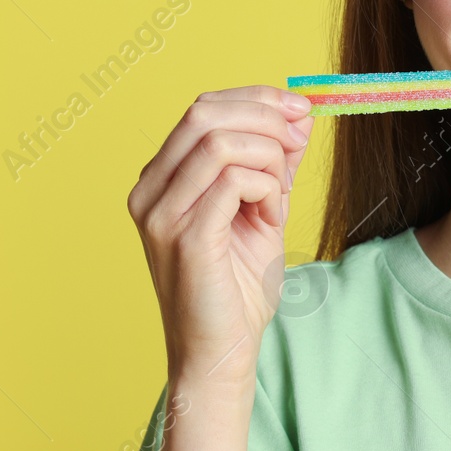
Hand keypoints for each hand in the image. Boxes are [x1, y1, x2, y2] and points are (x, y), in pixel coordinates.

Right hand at [127, 85, 313, 384]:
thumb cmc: (237, 286)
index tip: (300, 108)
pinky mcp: (185, 238)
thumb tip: (299, 115)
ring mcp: (161, 215)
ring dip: (269, 158)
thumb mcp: (263, 209)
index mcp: (161, 179)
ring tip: (281, 194)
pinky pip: (232, 182)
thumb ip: (275, 162)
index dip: (256, 98)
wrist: (221, 352)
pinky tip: (271, 217)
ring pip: (220, 143)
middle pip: (204, 114)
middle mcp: (150, 191)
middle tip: (300, 137)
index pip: (202, 109)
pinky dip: (266, 189)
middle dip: (264, 116)